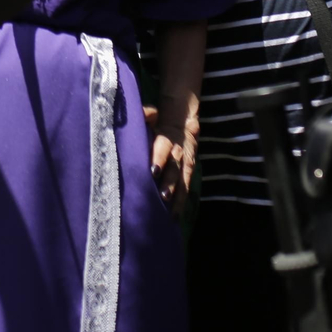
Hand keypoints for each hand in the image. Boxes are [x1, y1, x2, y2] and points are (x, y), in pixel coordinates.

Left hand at [145, 94, 198, 217]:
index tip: (153, 171)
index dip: (160, 158)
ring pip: (183, 181)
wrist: (183, 121)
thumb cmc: (160, 122)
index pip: (164, 147)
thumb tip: (143, 114)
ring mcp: (186, 163)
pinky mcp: (188, 172)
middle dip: (170, 183)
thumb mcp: (154, 116)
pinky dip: (182, 202)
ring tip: (172, 214)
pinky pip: (186, 188)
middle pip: (175, 168)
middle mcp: (179, 151)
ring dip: (178, 197)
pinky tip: (176, 216)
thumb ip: (147, 115)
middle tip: (163, 197)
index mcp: (168, 137)